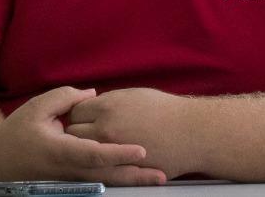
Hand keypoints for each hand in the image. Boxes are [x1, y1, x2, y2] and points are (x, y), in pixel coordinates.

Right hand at [0, 86, 167, 185]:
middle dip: (135, 175)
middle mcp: (69, 171)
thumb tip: (93, 95)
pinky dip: (120, 180)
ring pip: (107, 183)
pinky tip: (137, 178)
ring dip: (132, 181)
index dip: (119, 152)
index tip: (141, 149)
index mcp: (61, 151)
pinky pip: (100, 183)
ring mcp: (71, 181)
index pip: (94, 154)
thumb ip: (66, 98)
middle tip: (162, 173)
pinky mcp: (72, 184)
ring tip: (158, 177)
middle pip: (107, 176)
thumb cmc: (17, 132)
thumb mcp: (37, 107)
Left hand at [65, 87, 201, 178]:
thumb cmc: (166, 111)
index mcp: (108, 106)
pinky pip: (100, 168)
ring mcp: (112, 151)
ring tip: (93, 147)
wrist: (191, 133)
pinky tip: (106, 159)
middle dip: (77, 132)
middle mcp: (106, 128)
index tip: (84, 117)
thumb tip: (92, 105)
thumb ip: (108, 101)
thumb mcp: (133, 95)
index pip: (76, 110)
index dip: (79, 113)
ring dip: (84, 149)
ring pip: (82, 153)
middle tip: (86, 133)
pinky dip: (99, 164)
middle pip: (73, 132)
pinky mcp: (121, 168)